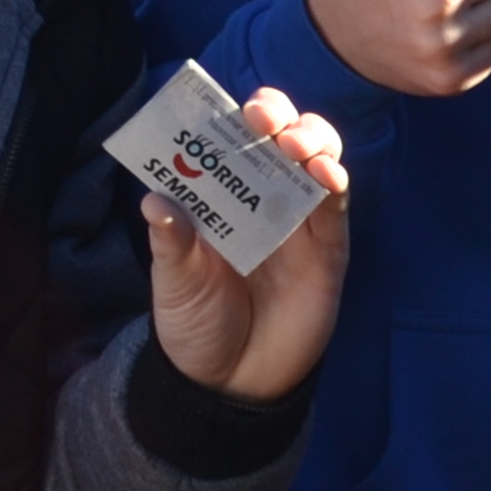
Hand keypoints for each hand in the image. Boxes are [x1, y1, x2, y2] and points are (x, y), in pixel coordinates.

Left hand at [144, 86, 353, 404]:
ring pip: (316, 157)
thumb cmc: (197, 326)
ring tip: (295, 143)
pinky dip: (334, 181)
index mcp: (220, 198)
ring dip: (311, 139)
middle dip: (277, 117)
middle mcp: (262, 198)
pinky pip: (336, 205)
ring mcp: (299, 220)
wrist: (232, 383)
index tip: (227, 107)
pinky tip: (324, 172)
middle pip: (280, 137)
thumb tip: (155, 199)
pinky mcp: (328, 247)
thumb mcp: (175, 285)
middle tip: (262, 120)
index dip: (232, 116)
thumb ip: (171, 244)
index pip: (230, 140)